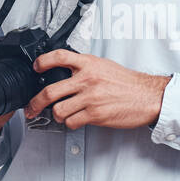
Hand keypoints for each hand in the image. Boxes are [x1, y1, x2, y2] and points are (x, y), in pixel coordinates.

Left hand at [24, 49, 170, 129]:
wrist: (148, 96)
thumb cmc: (128, 83)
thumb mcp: (105, 66)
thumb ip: (85, 68)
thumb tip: (66, 74)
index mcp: (89, 64)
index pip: (59, 57)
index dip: (43, 62)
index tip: (36, 67)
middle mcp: (88, 79)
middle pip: (50, 91)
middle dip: (36, 103)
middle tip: (32, 108)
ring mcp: (91, 98)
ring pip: (59, 111)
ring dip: (57, 116)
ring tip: (62, 115)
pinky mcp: (95, 114)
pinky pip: (72, 122)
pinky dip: (71, 123)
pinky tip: (77, 120)